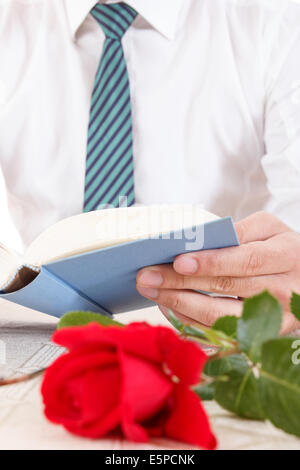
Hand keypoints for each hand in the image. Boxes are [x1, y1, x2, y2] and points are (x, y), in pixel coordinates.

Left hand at [136, 212, 299, 333]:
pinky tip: (168, 309)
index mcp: (286, 256)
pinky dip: (190, 323)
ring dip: (179, 306)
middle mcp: (283, 291)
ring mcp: (273, 320)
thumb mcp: (270, 229)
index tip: (178, 261)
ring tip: (151, 291)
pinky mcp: (259, 337)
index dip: (211, 263)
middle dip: (181, 284)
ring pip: (220, 318)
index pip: (245, 261)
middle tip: (146, 277)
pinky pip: (220, 335)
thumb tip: (198, 241)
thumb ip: (240, 231)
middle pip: (226, 290)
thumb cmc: (280, 249)